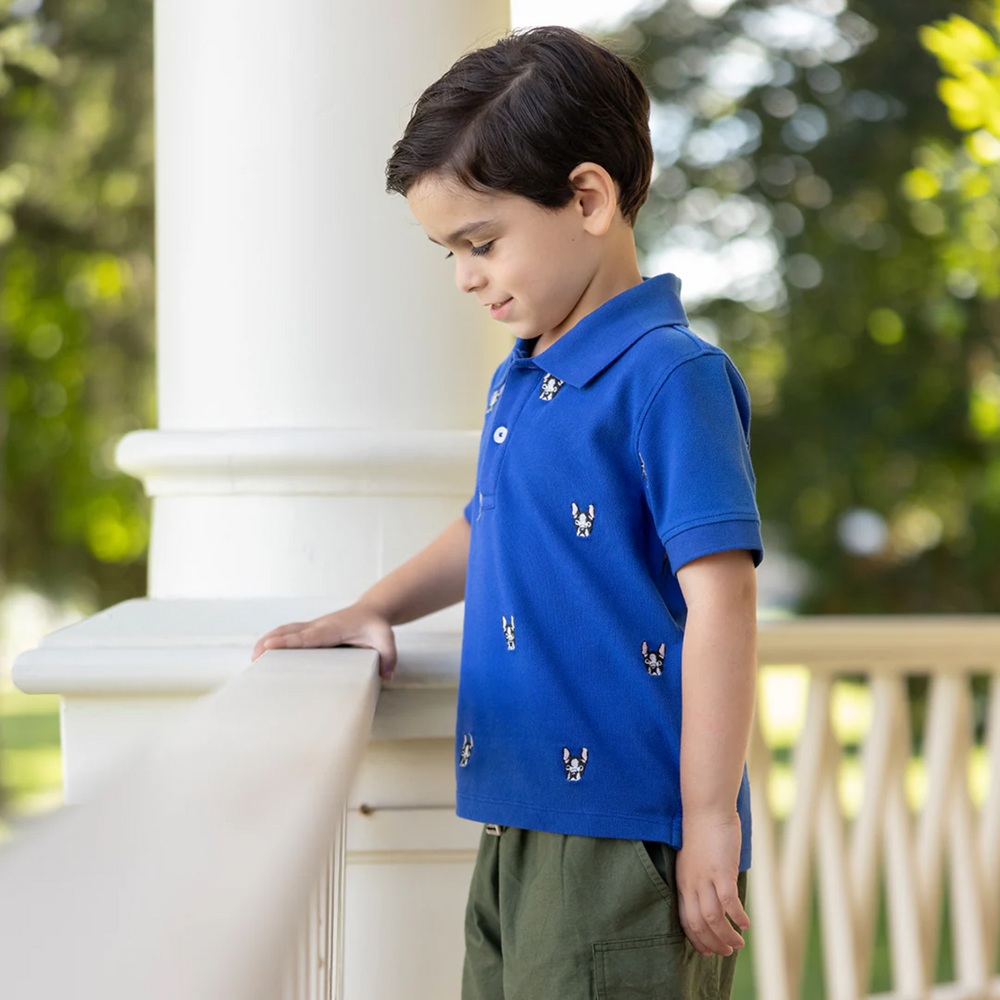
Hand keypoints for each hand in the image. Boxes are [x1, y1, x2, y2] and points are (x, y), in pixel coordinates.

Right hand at [249, 602, 398, 679]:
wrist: (372, 610)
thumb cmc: (376, 625)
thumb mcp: (387, 639)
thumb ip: (389, 656)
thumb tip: (386, 676)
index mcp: (333, 629)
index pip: (308, 637)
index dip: (289, 642)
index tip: (270, 645)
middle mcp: (319, 626)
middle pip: (290, 632)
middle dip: (272, 641)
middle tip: (255, 657)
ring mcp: (313, 626)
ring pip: (286, 630)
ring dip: (269, 640)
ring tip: (254, 658)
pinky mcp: (310, 630)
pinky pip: (289, 632)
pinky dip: (274, 639)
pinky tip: (264, 652)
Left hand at [675, 811, 749, 957]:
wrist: (705, 808)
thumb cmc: (702, 831)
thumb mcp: (694, 859)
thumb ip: (700, 879)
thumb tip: (714, 895)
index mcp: (682, 881)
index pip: (684, 919)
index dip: (696, 939)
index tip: (707, 951)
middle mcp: (690, 883)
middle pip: (698, 924)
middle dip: (712, 943)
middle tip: (726, 952)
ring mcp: (705, 878)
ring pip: (712, 918)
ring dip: (726, 936)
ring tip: (738, 944)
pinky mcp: (721, 871)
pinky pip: (728, 903)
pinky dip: (737, 917)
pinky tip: (745, 924)